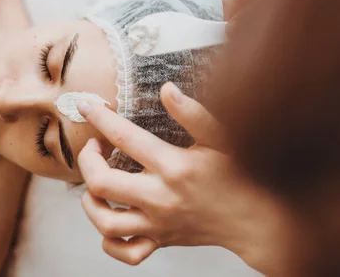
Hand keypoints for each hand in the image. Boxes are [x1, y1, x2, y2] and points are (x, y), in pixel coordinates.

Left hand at [77, 83, 288, 273]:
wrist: (253, 218)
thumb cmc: (238, 175)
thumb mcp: (221, 138)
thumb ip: (192, 113)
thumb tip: (166, 89)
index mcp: (174, 167)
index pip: (124, 137)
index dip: (100, 118)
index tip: (86, 105)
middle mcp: (160, 198)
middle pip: (101, 183)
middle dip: (87, 159)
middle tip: (94, 145)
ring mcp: (157, 224)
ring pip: (105, 221)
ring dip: (90, 201)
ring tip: (95, 182)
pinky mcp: (159, 240)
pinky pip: (124, 250)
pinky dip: (109, 239)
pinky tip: (111, 219)